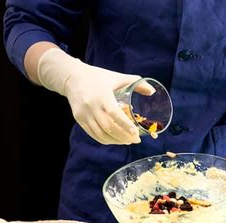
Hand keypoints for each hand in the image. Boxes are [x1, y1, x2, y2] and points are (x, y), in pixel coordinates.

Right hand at [37, 48, 154, 144]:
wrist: (72, 77)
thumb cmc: (98, 77)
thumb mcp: (117, 77)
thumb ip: (136, 83)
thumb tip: (153, 92)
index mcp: (102, 95)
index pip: (114, 114)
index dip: (125, 125)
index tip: (136, 133)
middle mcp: (91, 106)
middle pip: (109, 127)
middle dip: (124, 136)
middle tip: (136, 140)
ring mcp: (84, 114)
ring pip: (101, 133)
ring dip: (115, 140)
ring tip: (127, 141)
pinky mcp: (79, 119)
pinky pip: (93, 134)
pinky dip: (105, 140)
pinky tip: (115, 140)